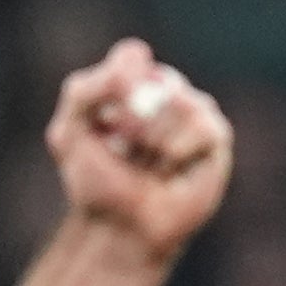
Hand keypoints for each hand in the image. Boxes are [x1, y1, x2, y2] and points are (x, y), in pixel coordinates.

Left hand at [48, 39, 232, 260]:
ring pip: (182, 102)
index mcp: (130, 80)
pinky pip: (203, 126)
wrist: (121, 229)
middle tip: (125, 151)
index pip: (132, 57)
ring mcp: (193, 111)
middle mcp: (165, 89)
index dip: (119, 88)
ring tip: (149, 165)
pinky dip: (179, 152)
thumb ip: (85, 90)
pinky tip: (170, 172)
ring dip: (156, 142)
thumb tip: (138, 66)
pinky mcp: (216, 137)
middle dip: (133, 122)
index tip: (106, 125)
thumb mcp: (69, 132)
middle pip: (156, 80)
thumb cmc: (96, 181)